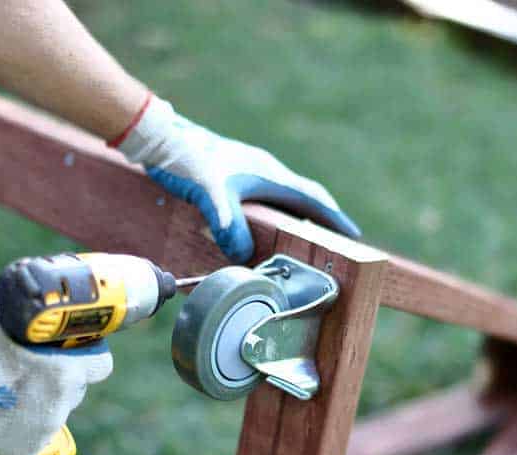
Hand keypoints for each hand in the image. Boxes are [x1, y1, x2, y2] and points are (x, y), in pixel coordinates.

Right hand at [0, 291, 111, 454]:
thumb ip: (23, 312)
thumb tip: (30, 302)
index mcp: (64, 373)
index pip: (101, 365)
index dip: (89, 356)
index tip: (75, 353)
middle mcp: (60, 407)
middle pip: (74, 391)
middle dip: (59, 381)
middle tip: (28, 371)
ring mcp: (42, 434)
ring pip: (51, 415)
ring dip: (37, 405)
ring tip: (2, 393)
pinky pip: (29, 438)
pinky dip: (17, 429)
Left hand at [115, 96, 361, 262]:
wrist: (162, 138)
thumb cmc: (187, 161)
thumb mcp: (210, 196)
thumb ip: (228, 224)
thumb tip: (243, 254)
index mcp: (270, 174)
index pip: (312, 200)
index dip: (334, 219)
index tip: (353, 236)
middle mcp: (267, 171)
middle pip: (304, 199)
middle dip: (323, 220)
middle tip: (337, 242)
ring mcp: (252, 171)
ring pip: (286, 198)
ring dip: (300, 217)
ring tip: (306, 239)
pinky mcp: (235, 174)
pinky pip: (267, 197)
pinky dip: (276, 214)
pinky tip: (265, 226)